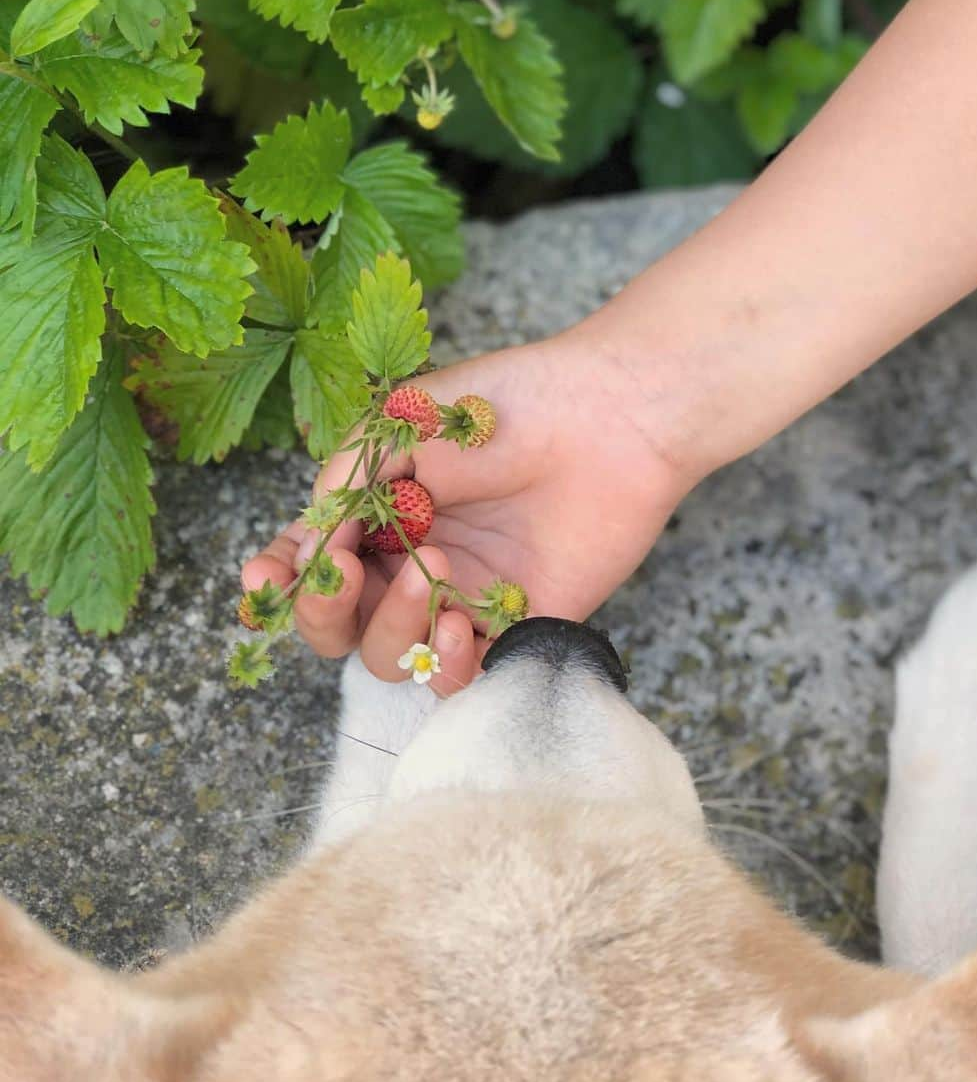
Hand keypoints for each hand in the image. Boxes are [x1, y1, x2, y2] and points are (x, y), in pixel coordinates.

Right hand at [242, 333, 689, 694]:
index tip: (263, 580)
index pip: (309, 564)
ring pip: (391, 656)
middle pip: (338, 624)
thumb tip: (307, 550)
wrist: (608, 418)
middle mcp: (410, 561)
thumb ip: (345, 486)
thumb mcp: (403, 423)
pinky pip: (461, 677)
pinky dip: (448, 668)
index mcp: (378, 511)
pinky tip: (460, 628)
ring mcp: (461, 598)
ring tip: (431, 569)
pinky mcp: (514, 625)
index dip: (279, 582)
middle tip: (341, 573)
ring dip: (392, 625)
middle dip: (321, 612)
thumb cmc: (508, 404)